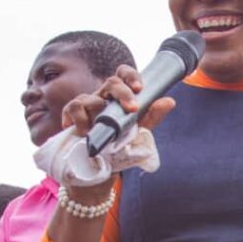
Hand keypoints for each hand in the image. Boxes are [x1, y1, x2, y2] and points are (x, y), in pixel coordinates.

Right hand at [61, 64, 175, 136]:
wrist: (102, 166)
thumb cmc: (121, 143)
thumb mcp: (140, 130)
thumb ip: (153, 115)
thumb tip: (170, 101)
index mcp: (119, 96)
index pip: (123, 75)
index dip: (130, 76)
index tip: (139, 88)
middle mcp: (103, 97)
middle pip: (110, 83)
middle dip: (123, 93)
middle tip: (132, 108)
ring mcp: (86, 106)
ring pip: (88, 96)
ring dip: (96, 109)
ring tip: (100, 128)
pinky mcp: (72, 117)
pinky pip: (72, 108)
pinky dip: (77, 119)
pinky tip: (83, 131)